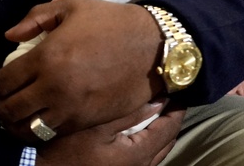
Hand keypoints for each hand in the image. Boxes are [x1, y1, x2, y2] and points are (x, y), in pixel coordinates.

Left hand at [0, 0, 163, 138]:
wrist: (152, 46)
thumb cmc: (111, 22)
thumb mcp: (73, 6)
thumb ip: (36, 17)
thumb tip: (9, 37)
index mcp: (46, 57)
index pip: (2, 82)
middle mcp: (53, 88)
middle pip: (9, 111)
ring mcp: (70, 108)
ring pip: (27, 129)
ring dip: (16, 123)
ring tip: (16, 113)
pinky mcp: (86, 121)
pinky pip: (52, 132)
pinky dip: (40, 128)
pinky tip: (40, 117)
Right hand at [37, 101, 184, 165]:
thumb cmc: (65, 147)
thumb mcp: (96, 125)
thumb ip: (129, 112)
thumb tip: (158, 100)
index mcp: (138, 154)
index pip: (170, 128)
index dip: (177, 106)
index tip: (178, 87)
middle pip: (167, 140)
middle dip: (170, 118)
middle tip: (169, 94)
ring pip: (157, 150)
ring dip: (160, 130)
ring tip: (158, 107)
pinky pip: (145, 156)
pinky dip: (149, 140)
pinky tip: (140, 126)